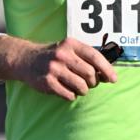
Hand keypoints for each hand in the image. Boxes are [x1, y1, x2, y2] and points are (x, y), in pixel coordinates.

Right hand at [0, 35, 117, 99]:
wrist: (26, 60)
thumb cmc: (55, 57)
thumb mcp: (69, 50)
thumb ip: (87, 59)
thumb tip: (109, 75)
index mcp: (71, 44)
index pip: (95, 56)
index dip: (107, 69)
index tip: (114, 79)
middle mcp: (62, 55)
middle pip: (90, 74)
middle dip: (93, 82)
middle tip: (88, 83)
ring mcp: (54, 69)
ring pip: (82, 87)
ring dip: (83, 91)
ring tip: (78, 88)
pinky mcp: (47, 82)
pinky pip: (69, 95)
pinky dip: (71, 96)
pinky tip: (66, 90)